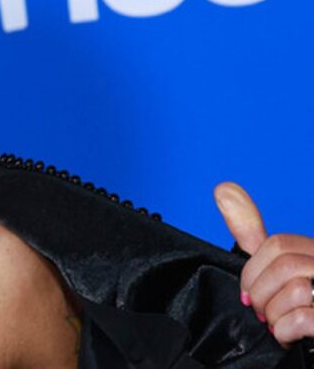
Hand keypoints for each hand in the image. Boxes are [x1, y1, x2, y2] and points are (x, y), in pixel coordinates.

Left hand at [216, 182, 313, 346]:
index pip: (278, 244)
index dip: (253, 270)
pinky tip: (290, 337)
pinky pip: (302, 319)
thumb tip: (223, 189)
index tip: (248, 292)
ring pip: (296, 290)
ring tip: (281, 325)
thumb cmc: (298, 307)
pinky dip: (285, 333)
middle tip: (264, 312)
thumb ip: (253, 235)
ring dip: (275, 316)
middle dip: (261, 294)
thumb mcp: (277, 268)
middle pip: (284, 265)